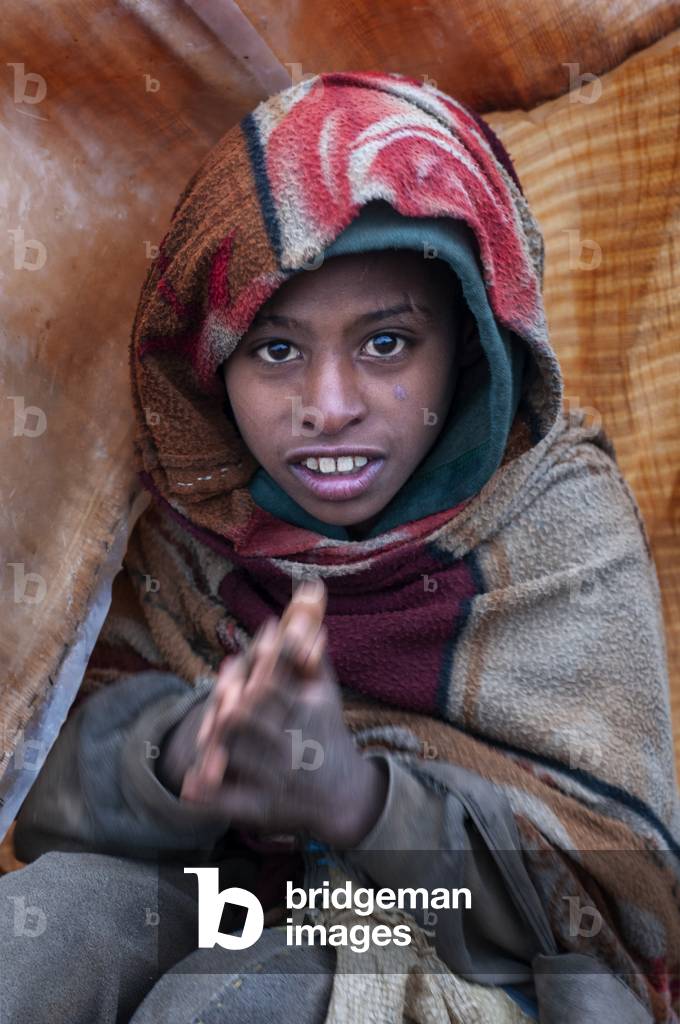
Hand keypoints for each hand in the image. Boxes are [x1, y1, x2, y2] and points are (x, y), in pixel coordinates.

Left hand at [170, 581, 387, 847]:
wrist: (343, 797)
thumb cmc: (326, 732)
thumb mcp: (324, 692)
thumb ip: (310, 647)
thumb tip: (310, 591)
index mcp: (305, 714)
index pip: (275, 686)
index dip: (256, 670)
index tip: (237, 657)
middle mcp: (289, 746)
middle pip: (250, 720)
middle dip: (233, 705)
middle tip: (219, 691)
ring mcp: (273, 778)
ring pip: (236, 757)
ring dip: (216, 744)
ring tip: (204, 729)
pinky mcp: (260, 808)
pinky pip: (229, 802)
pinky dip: (209, 795)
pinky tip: (190, 784)